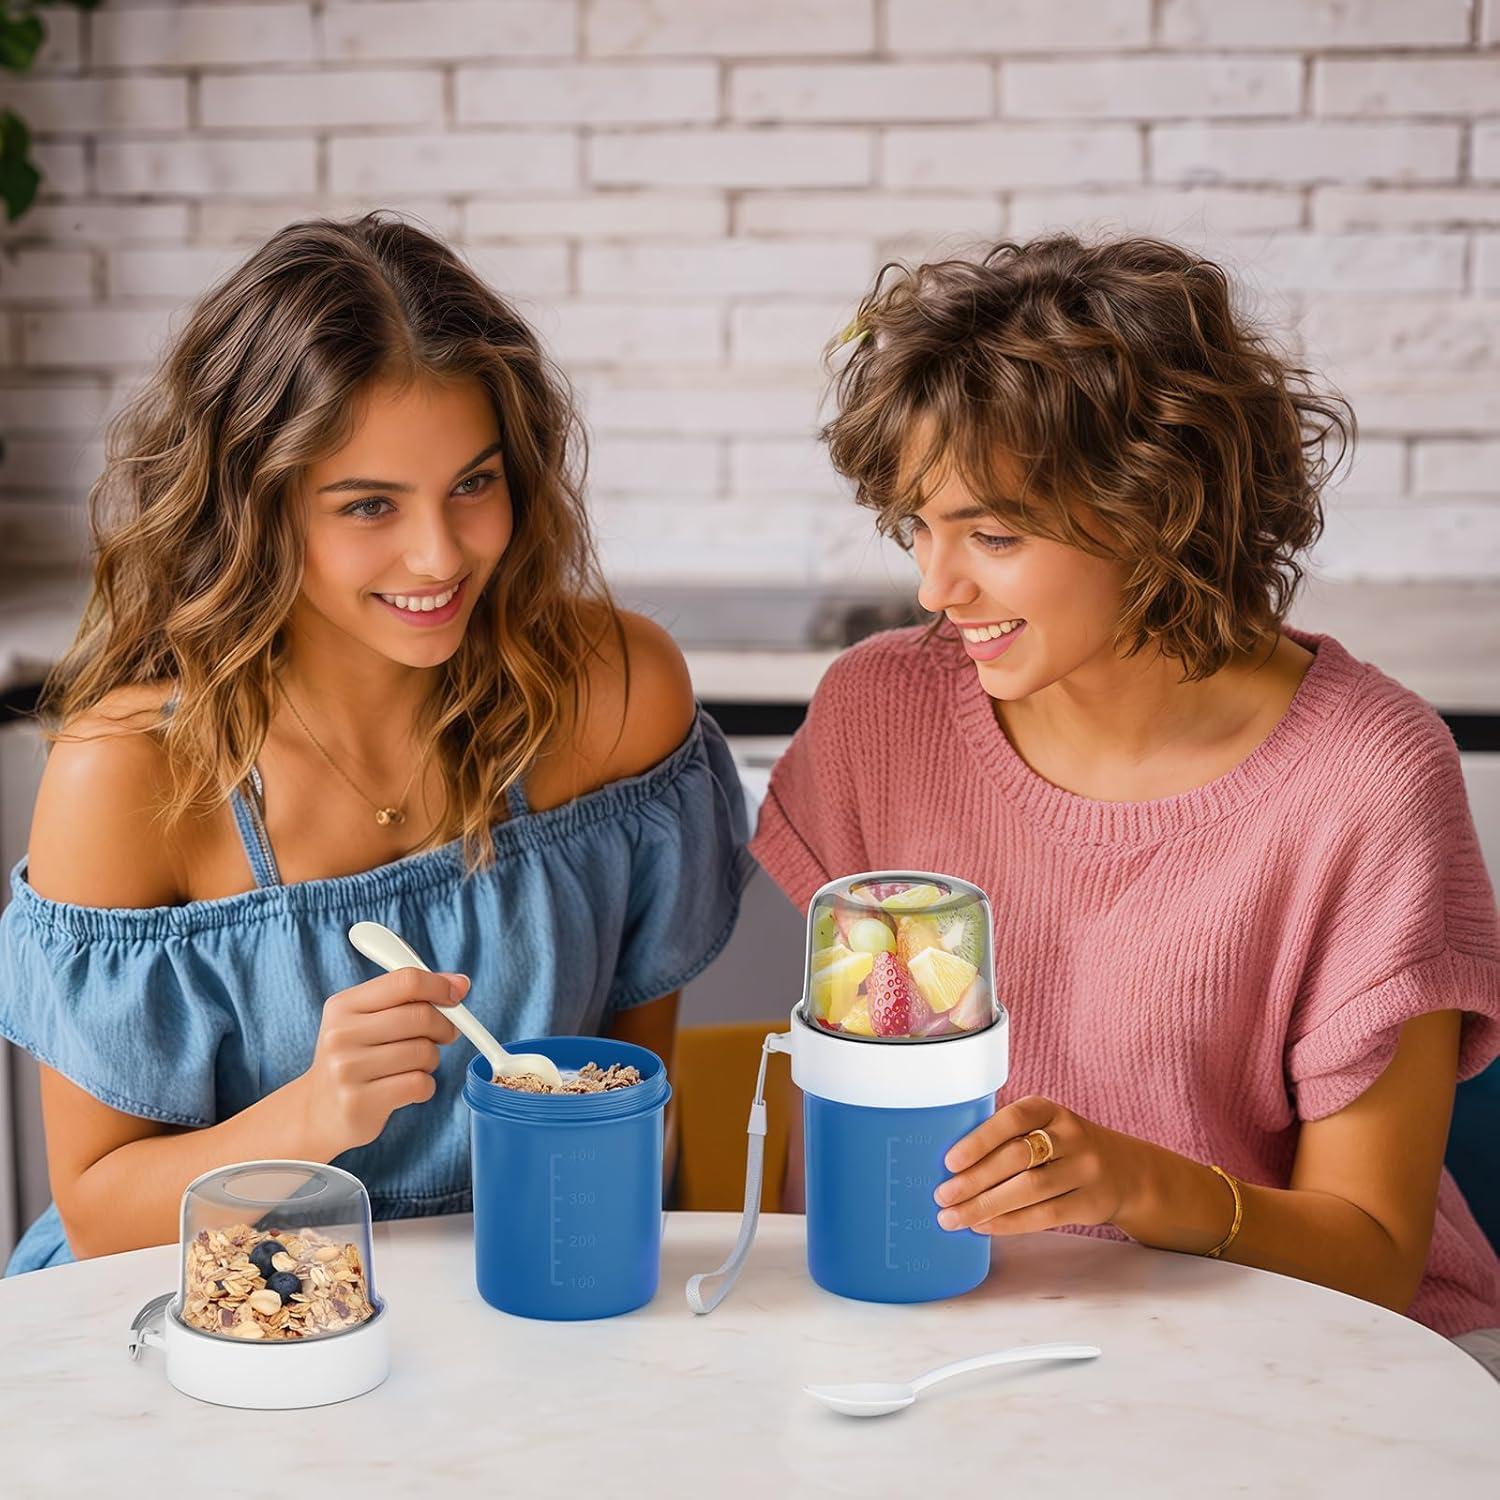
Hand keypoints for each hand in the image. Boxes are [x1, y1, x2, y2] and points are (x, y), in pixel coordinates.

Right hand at [298, 968, 465, 1156]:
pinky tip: (407, 1088)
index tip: (456, 996)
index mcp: (343, 1006)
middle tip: (444, 1035)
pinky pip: (420, 1084)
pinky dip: (425, 1086)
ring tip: (413, 1066)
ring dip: (431, 1060)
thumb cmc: (355, 1057)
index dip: (439, 986)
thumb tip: (461, 984)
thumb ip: (411, 996)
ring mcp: (347, 1070)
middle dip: (444, 1026)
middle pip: (421, 1016)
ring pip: (424, 1052)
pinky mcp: (359, 1103)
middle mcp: (340, 1035)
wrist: (316, 1111)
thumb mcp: (368, 1018)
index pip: (405, 982)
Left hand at [933, 1095, 1148, 1236]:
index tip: (949, 1161)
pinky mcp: (1091, 1202)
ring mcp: (1085, 1169)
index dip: (979, 1140)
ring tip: (954, 1217)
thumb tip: (951, 1167)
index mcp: (1049, 1110)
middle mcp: (1071, 1135)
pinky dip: (1010, 1223)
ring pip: (1029, 1190)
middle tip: (942, 1197)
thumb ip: (1008, 1138)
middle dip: (974, 1180)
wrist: (1126, 1171)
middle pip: (1016, 1158)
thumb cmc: (1064, 1148)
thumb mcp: (1044, 1127)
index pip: (1012, 1119)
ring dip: (986, 1206)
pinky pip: (1044, 1216)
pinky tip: (984, 1226)